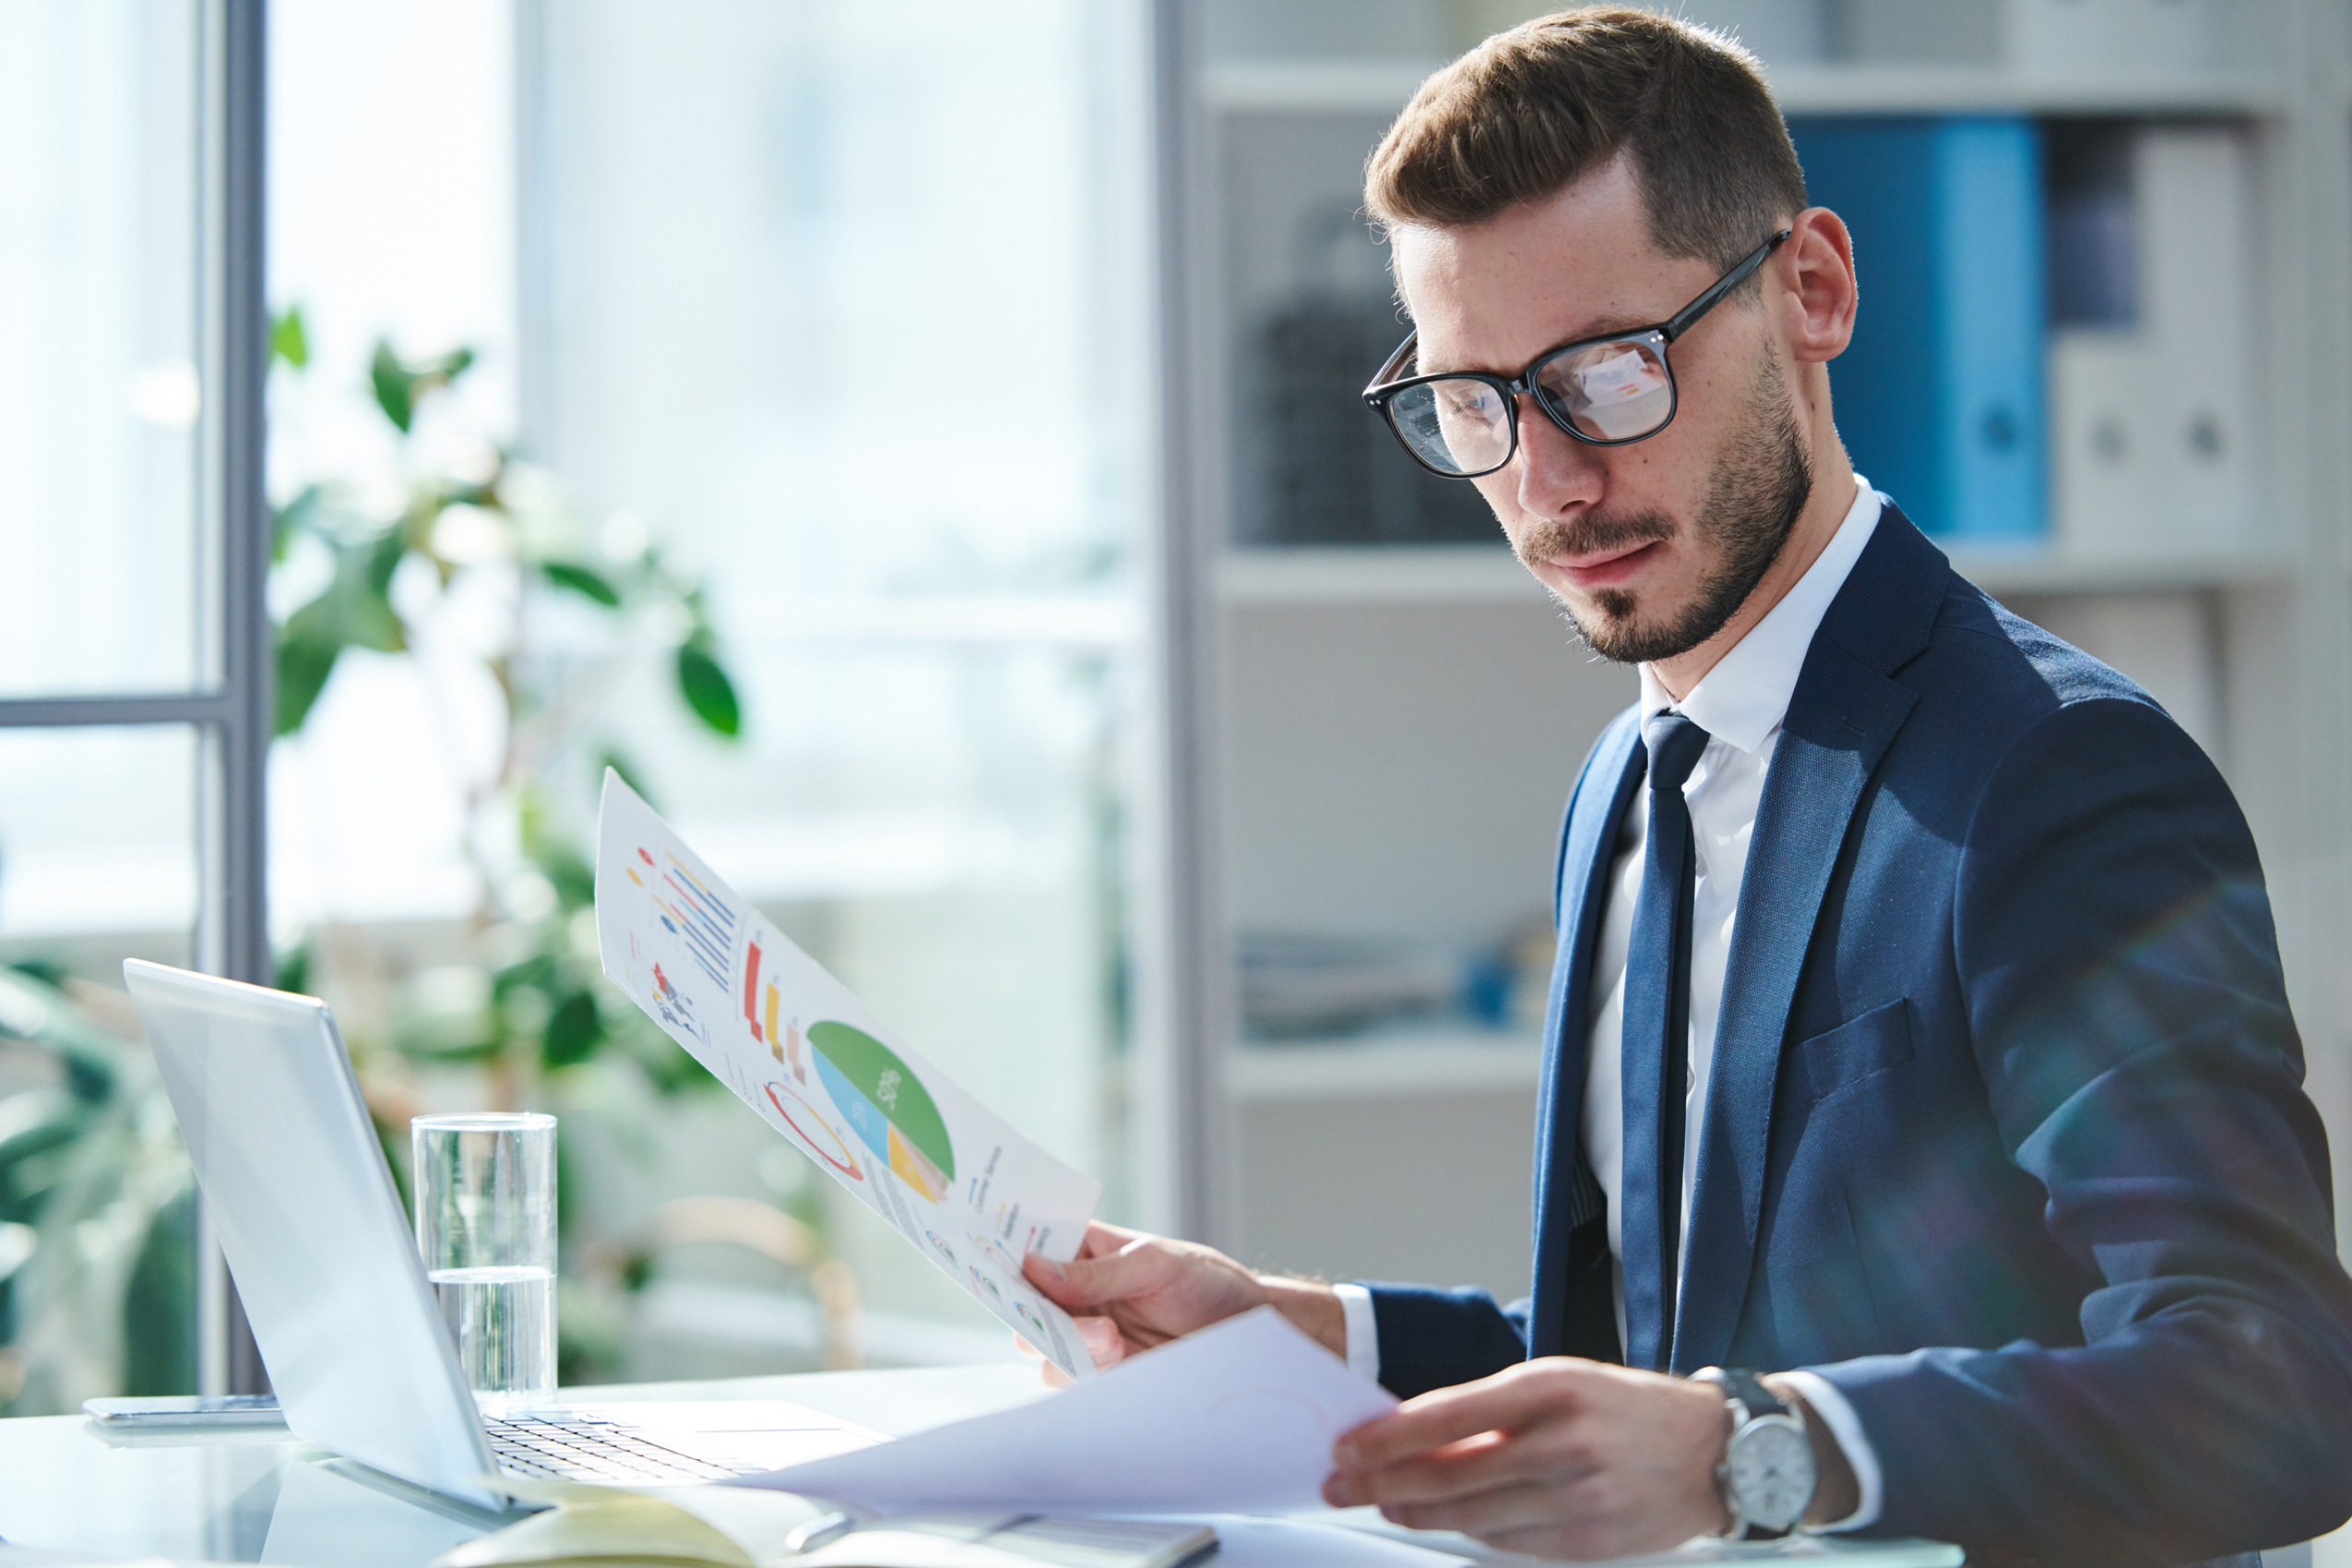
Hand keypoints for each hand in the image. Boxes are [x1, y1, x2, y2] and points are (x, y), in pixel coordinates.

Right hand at [1021, 1220, 1343, 1376]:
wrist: (1247, 1336)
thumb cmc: (1206, 1283)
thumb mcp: (1156, 1264)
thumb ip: (1095, 1272)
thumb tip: (1033, 1267)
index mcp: (1082, 1249)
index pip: (1027, 1246)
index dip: (1000, 1251)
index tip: (984, 1257)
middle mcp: (1074, 1291)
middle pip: (1021, 1304)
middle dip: (1035, 1313)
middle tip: (1073, 1317)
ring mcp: (1083, 1333)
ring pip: (1039, 1345)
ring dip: (1067, 1345)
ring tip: (1113, 1341)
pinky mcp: (1100, 1373)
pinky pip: (1066, 1377)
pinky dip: (1083, 1373)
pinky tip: (1119, 1361)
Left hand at [1321, 1358, 1732, 1559]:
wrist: (1716, 1451)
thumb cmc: (1627, 1407)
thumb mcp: (1562, 1381)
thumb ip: (1493, 1409)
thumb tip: (1416, 1432)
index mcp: (1550, 1386)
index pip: (1447, 1414)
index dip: (1388, 1436)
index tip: (1348, 1445)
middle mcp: (1563, 1441)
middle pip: (1450, 1473)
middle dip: (1384, 1481)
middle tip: (1343, 1484)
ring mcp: (1579, 1496)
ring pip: (1473, 1515)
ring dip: (1417, 1512)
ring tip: (1383, 1504)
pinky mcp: (1590, 1541)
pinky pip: (1512, 1543)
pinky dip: (1473, 1532)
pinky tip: (1446, 1522)